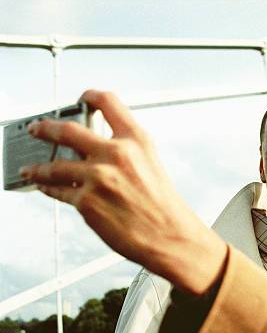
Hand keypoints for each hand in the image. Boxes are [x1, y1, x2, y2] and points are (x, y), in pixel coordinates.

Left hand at [20, 90, 225, 294]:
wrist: (169, 236)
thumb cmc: (163, 207)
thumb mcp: (150, 166)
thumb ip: (124, 152)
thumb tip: (94, 149)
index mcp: (137, 141)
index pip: (108, 102)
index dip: (90, 96)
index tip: (81, 98)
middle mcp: (115, 154)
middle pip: (67, 129)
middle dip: (46, 128)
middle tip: (37, 129)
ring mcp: (98, 177)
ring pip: (53, 165)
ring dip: (37, 167)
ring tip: (30, 168)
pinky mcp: (86, 201)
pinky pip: (57, 191)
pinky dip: (48, 188)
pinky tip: (45, 187)